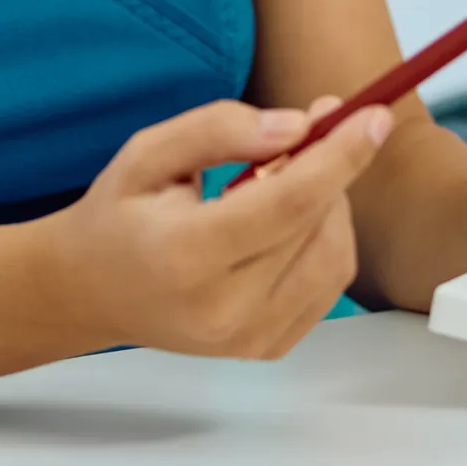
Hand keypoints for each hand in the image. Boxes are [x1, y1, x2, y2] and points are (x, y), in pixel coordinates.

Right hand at [45, 95, 391, 358]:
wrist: (93, 291)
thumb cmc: (120, 216)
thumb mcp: (148, 152)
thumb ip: (219, 131)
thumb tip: (298, 127)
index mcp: (186, 257)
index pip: (288, 205)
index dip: (339, 157)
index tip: (373, 116)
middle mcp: (223, 310)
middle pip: (315, 227)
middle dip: (333, 167)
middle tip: (316, 126)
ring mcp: (248, 339)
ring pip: (334, 259)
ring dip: (331, 205)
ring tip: (287, 177)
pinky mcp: (267, 349)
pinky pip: (328, 287)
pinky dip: (324, 241)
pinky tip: (289, 220)